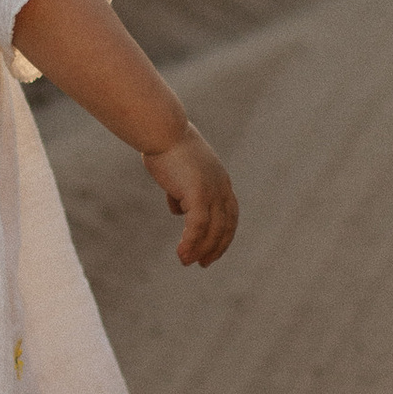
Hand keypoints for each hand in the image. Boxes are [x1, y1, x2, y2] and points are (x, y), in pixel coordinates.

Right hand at [145, 125, 237, 265]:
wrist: (162, 130)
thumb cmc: (166, 146)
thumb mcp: (177, 171)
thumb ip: (181, 190)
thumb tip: (178, 209)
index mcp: (220, 180)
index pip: (229, 214)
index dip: (223, 234)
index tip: (212, 249)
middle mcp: (221, 186)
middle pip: (225, 225)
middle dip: (215, 247)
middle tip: (203, 263)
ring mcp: (212, 190)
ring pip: (212, 230)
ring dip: (200, 249)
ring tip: (187, 263)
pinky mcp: (198, 194)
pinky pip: (197, 226)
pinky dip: (190, 243)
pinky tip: (181, 254)